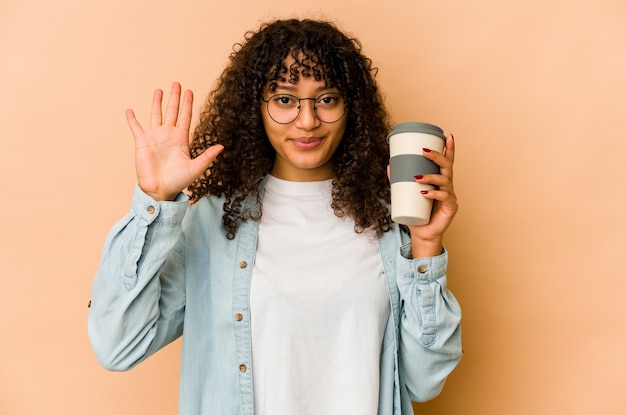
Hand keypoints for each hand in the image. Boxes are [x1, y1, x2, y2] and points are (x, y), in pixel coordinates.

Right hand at [126, 82, 223, 200]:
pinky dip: (132, 119)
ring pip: (156, 115)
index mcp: (181, 139)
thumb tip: (222, 146)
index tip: (190, 91)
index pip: (185, 117)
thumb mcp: (196, 168)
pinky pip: (136, 128)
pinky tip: (129, 110)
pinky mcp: (142, 142)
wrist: (160, 190)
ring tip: (159, 90)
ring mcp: (155, 137)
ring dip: (157, 103)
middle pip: (172, 111)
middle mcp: (168, 135)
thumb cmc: (178, 181)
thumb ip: (207, 156)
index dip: (187, 104)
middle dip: (175, 98)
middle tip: (177, 83)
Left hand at [408, 134, 457, 257]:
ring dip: (431, 177)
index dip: (449, 149)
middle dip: (437, 156)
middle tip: (424, 151)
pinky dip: (434, 195)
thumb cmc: (417, 214)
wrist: (422, 234)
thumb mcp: (406, 194)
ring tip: (417, 178)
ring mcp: (450, 197)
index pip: (447, 162)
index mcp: (440, 181)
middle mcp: (448, 187)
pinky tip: (425, 194)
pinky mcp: (450, 208)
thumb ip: (399, 181)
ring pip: (445, 181)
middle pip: (447, 167)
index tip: (448, 135)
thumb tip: (389, 165)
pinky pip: (444, 198)